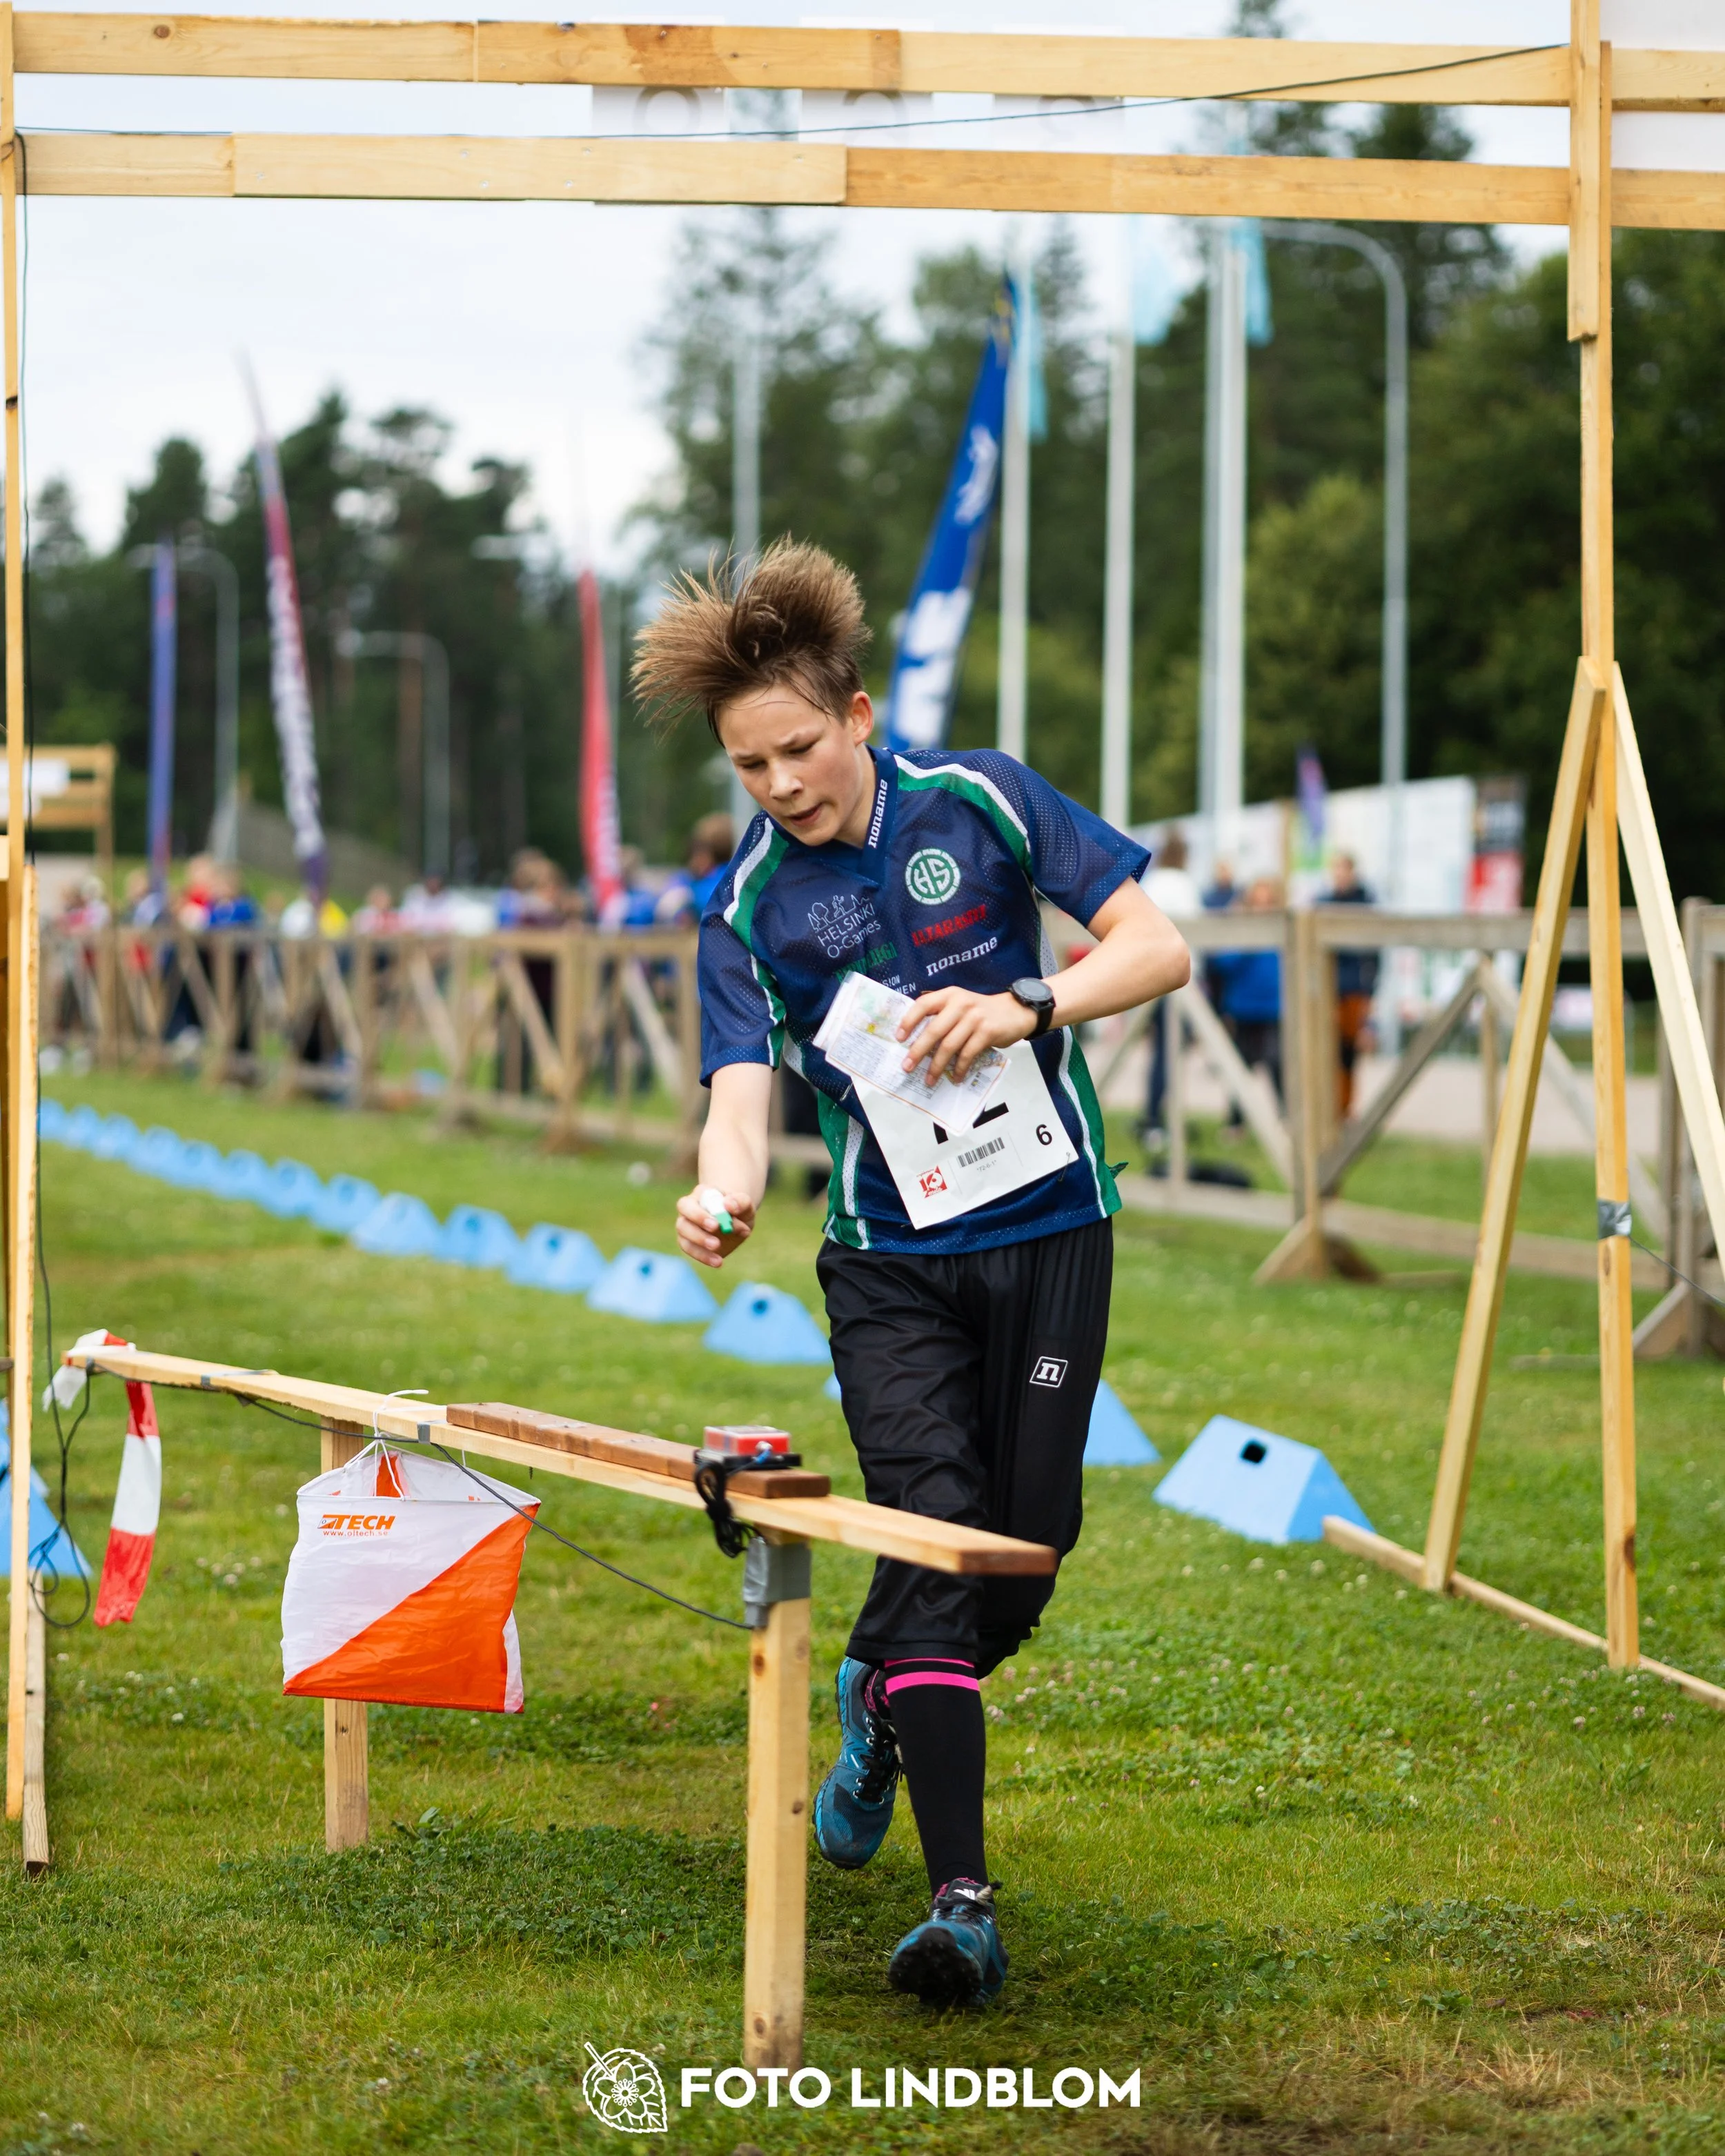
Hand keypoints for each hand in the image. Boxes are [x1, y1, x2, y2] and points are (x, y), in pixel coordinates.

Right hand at [676, 1187, 755, 1268]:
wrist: (738, 1221)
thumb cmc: (739, 1209)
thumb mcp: (745, 1204)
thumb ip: (740, 1202)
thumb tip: (729, 1205)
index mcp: (701, 1194)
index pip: (691, 1201)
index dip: (700, 1214)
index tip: (716, 1225)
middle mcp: (689, 1208)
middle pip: (683, 1219)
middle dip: (698, 1233)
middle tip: (716, 1243)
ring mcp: (686, 1226)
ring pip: (684, 1236)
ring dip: (700, 1246)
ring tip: (718, 1252)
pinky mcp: (688, 1242)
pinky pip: (690, 1249)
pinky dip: (703, 1257)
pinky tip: (718, 1262)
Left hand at [896, 987, 1037, 1085]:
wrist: (1016, 1011)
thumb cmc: (982, 1012)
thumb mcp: (961, 1004)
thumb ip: (943, 1015)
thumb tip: (917, 1041)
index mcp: (949, 995)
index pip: (923, 1004)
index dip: (909, 1021)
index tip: (899, 1038)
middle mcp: (960, 1004)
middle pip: (933, 1030)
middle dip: (918, 1051)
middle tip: (907, 1067)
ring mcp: (974, 1018)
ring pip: (949, 1046)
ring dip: (937, 1066)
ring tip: (929, 1079)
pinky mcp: (987, 1032)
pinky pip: (967, 1054)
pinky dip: (959, 1068)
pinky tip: (956, 1077)